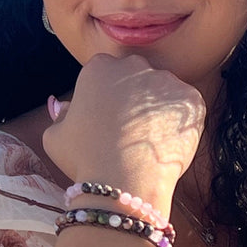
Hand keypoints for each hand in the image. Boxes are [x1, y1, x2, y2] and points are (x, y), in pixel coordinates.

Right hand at [42, 54, 205, 216]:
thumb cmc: (84, 160)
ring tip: (150, 140)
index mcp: (99, 67)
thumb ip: (61, 115)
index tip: (107, 118)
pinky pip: (187, 106)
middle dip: (134, 97)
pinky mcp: (191, 98)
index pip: (105, 73)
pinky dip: (181, 122)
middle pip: (135, 77)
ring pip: (163, 91)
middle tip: (130, 129)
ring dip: (158, 109)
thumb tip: (67, 107)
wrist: (124, 181)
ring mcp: (165, 80)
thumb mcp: (54, 137)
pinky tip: (168, 142)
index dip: (106, 97)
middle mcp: (134, 65)